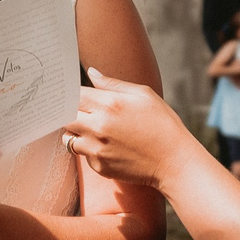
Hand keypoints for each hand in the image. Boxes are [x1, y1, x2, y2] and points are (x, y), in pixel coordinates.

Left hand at [65, 70, 196, 188]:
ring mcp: (96, 150)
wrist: (174, 161)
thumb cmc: (162, 124)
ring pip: (68, 138)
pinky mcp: (99, 167)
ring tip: (93, 129)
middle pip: (64, 117)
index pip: (72, 95)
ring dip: (75, 132)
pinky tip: (107, 146)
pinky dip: (88, 149)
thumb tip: (91, 73)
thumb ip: (112, 84)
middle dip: (68, 113)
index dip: (70, 93)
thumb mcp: (143, 95)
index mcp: (109, 105)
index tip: (74, 94)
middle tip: (80, 111)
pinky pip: (82, 155)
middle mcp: (98, 128)